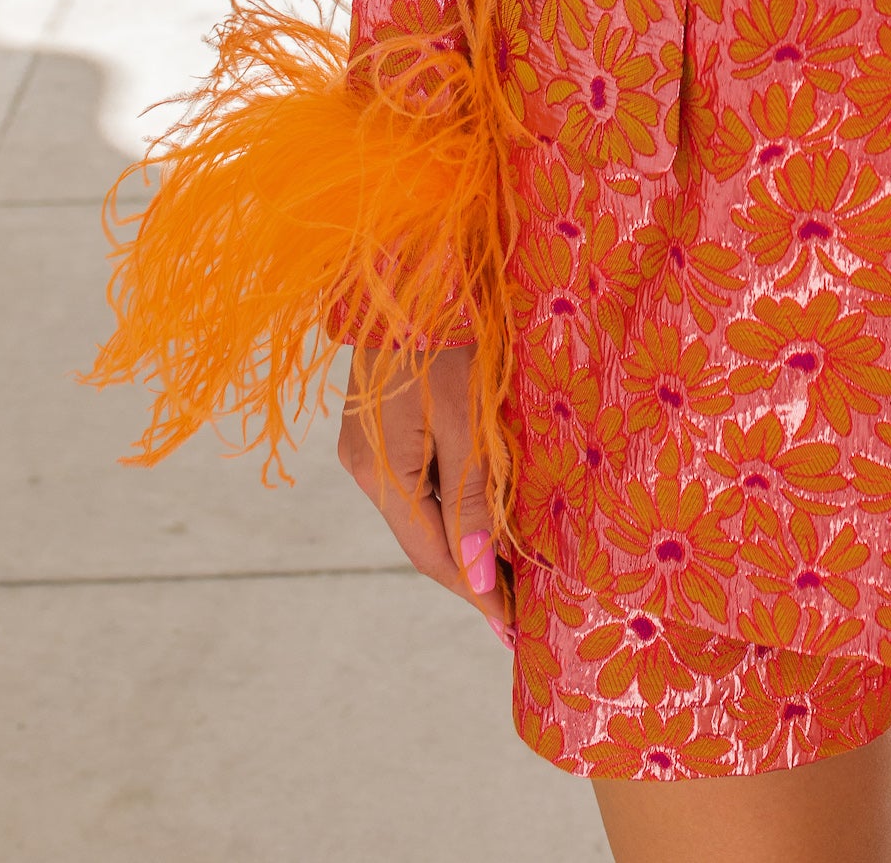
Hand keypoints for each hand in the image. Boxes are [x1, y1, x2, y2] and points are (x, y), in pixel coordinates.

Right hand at [337, 341, 513, 643]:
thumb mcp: (464, 418)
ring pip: (421, 510)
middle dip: (472, 574)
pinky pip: (418, 479)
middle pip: (425, 539)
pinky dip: (450, 501)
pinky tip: (481, 509)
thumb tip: (477, 576)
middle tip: (523, 606)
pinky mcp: (379, 422)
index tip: (516, 629)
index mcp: (383, 474)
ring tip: (513, 568)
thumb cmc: (442, 336)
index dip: (478, 594)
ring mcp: (368, 445)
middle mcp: (366, 467)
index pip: (436, 557)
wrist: (405, 263)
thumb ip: (470, 497)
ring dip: (462, 539)